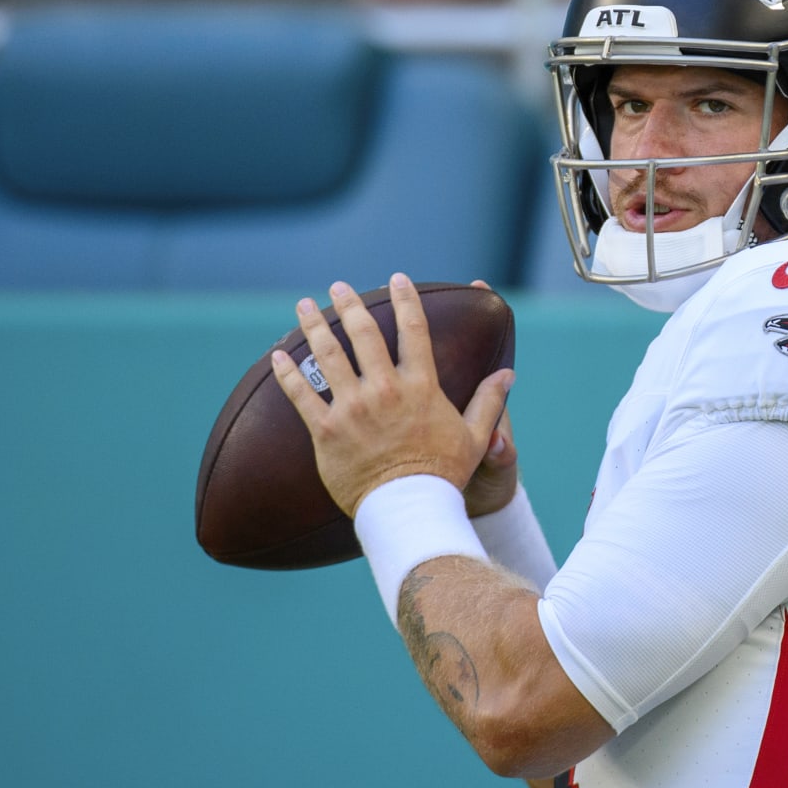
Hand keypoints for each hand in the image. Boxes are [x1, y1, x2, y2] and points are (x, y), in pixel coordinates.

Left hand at [269, 273, 513, 517]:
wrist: (408, 508)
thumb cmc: (443, 474)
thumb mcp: (475, 436)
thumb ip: (490, 401)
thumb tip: (508, 374)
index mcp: (420, 387)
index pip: (413, 330)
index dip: (405, 299)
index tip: (397, 279)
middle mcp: (384, 390)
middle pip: (364, 334)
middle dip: (350, 304)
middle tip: (338, 287)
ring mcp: (353, 409)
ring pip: (327, 356)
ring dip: (313, 325)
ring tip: (304, 304)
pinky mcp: (326, 430)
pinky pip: (301, 395)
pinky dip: (288, 373)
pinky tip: (279, 356)